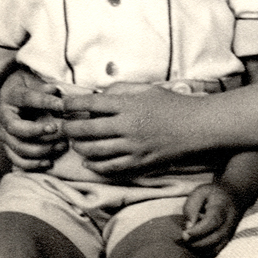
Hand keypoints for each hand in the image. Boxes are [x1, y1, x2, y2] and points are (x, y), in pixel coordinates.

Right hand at [0, 69, 66, 170]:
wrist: (15, 93)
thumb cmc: (28, 86)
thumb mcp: (35, 80)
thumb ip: (45, 87)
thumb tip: (55, 91)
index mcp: (11, 96)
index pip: (27, 98)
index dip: (45, 102)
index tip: (63, 105)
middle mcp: (3, 117)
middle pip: (17, 129)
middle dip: (39, 131)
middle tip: (60, 129)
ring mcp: (4, 134)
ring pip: (18, 148)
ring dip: (41, 149)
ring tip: (61, 144)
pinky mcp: (8, 147)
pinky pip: (17, 161)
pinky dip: (33, 164)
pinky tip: (49, 161)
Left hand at [61, 85, 199, 175]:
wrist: (197, 127)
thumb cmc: (173, 105)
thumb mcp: (148, 89)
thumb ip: (122, 89)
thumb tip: (101, 94)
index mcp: (129, 105)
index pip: (91, 104)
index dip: (72, 104)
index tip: (62, 104)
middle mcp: (127, 126)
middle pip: (87, 129)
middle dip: (68, 128)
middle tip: (60, 127)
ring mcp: (133, 147)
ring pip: (94, 151)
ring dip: (79, 147)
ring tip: (74, 143)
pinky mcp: (139, 163)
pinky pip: (110, 168)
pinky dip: (94, 165)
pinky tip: (88, 161)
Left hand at [181, 182, 242, 255]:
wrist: (233, 197)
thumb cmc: (212, 195)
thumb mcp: (200, 192)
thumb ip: (192, 207)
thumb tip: (188, 226)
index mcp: (221, 208)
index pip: (212, 222)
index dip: (198, 231)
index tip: (185, 233)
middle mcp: (228, 224)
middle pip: (213, 239)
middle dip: (196, 242)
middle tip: (184, 237)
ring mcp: (228, 234)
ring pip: (214, 249)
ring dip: (199, 249)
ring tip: (189, 240)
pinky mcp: (226, 241)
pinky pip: (215, 253)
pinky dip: (203, 253)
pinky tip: (196, 244)